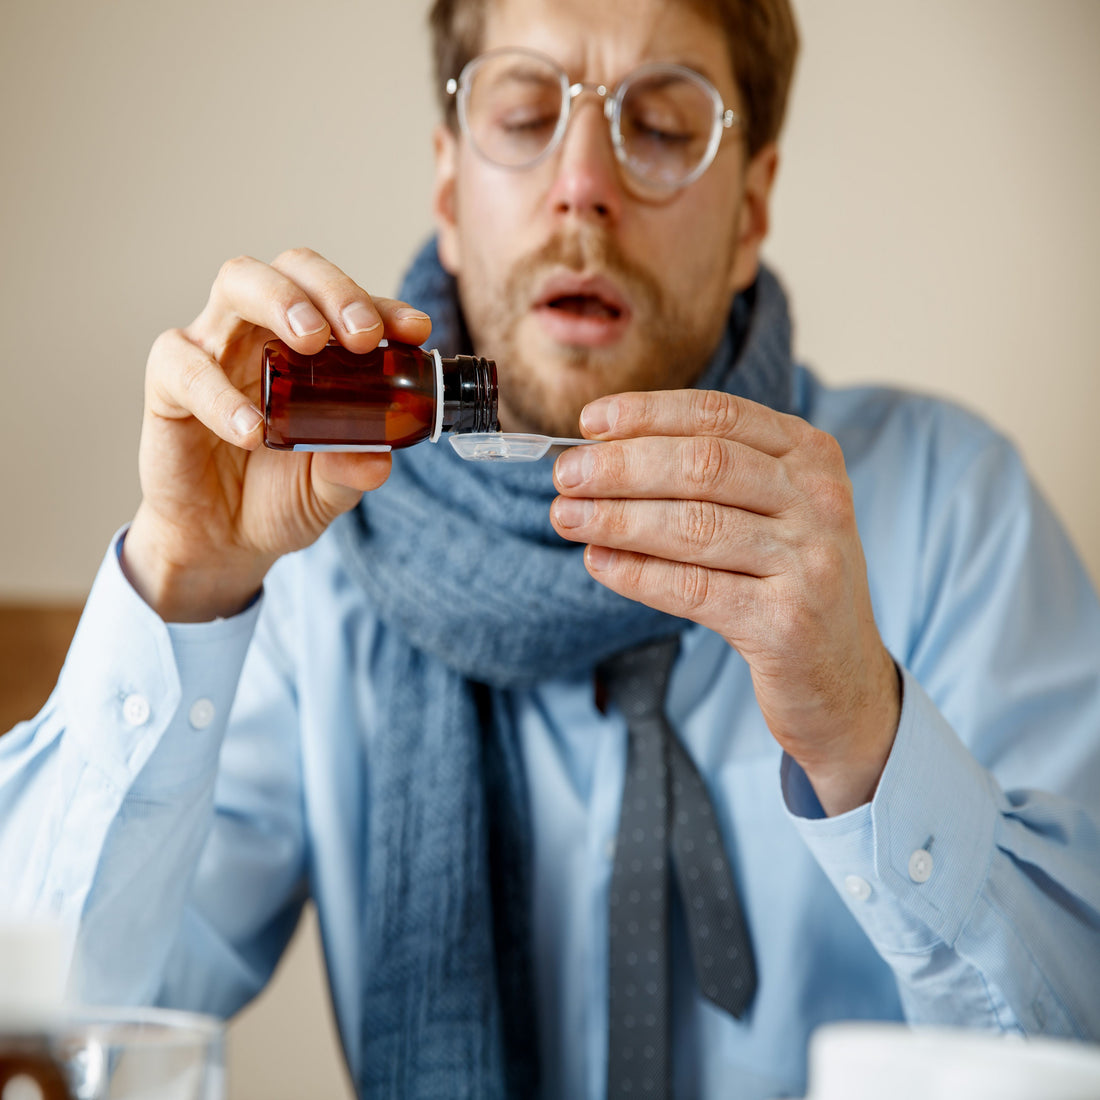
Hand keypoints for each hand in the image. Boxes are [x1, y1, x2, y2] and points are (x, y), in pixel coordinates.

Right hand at [123, 248, 432, 621]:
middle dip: (332, 290)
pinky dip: (221, 395)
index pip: (345, 303)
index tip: (414, 331)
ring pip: (237, 284)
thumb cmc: (281, 495)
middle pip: (291, 269)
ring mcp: (213, 349)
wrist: (224, 542)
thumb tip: (380, 460)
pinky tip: (253, 430)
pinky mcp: (168, 385)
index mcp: (310, 346)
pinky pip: (187, 368)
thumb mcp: (331, 488)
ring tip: (310, 343)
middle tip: (361, 334)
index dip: (381, 306)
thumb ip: (353, 469)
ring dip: (280, 302)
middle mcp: (262, 332)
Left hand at [549, 389, 900, 815]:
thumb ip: (708, 479)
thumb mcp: (771, 513)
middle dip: (621, 467)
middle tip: (565, 477)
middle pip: (702, 465)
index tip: (589, 423)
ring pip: (693, 526)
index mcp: (811, 457)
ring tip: (566, 517)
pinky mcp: (787, 623)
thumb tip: (603, 454)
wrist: (843, 680)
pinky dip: (637, 574)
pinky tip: (598, 563)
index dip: (647, 414)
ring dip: (617, 519)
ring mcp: (809, 562)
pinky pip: (693, 589)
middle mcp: (819, 500)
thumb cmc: (787, 583)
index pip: (719, 416)